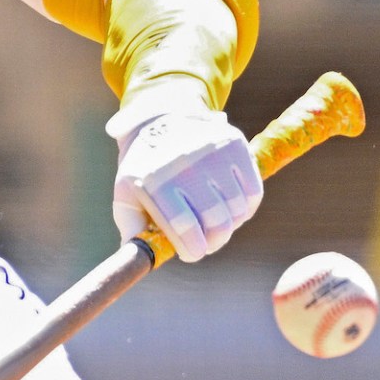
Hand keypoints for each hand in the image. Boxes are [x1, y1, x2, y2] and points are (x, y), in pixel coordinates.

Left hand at [112, 107, 262, 260]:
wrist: (163, 117)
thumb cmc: (145, 167)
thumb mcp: (126, 194)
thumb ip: (132, 230)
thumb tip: (140, 262)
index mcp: (154, 182)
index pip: (184, 228)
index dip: (193, 250)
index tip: (192, 253)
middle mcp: (185, 165)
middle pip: (217, 224)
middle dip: (213, 242)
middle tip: (206, 242)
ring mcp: (213, 154)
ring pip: (237, 211)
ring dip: (230, 224)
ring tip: (216, 220)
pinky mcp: (235, 145)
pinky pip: (253, 193)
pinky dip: (245, 208)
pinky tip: (231, 205)